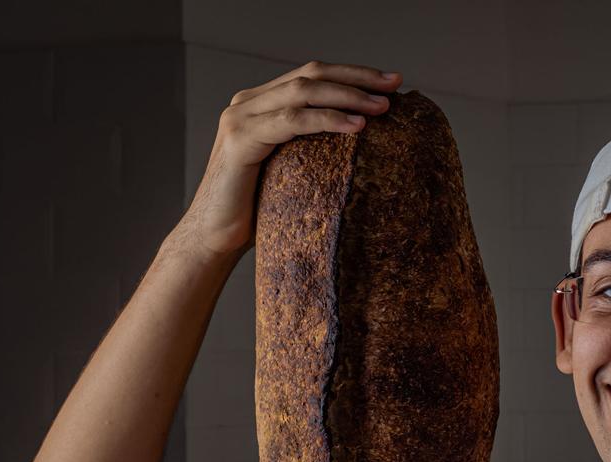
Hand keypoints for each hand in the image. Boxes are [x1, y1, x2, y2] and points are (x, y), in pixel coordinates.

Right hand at [176, 60, 402, 258]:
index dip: (352, 74)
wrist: (215, 238)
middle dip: (357, 77)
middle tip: (395, 84)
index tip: (390, 81)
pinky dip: (328, 120)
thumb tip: (364, 141)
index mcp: (261, 104)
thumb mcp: (293, 170)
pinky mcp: (241, 139)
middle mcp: (247, 102)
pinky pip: (292, 120)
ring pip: (304, 91)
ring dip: (348, 96)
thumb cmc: (259, 211)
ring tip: (381, 107)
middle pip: (311, 75)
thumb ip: (313, 147)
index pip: (311, 76)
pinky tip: (357, 126)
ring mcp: (240, 117)